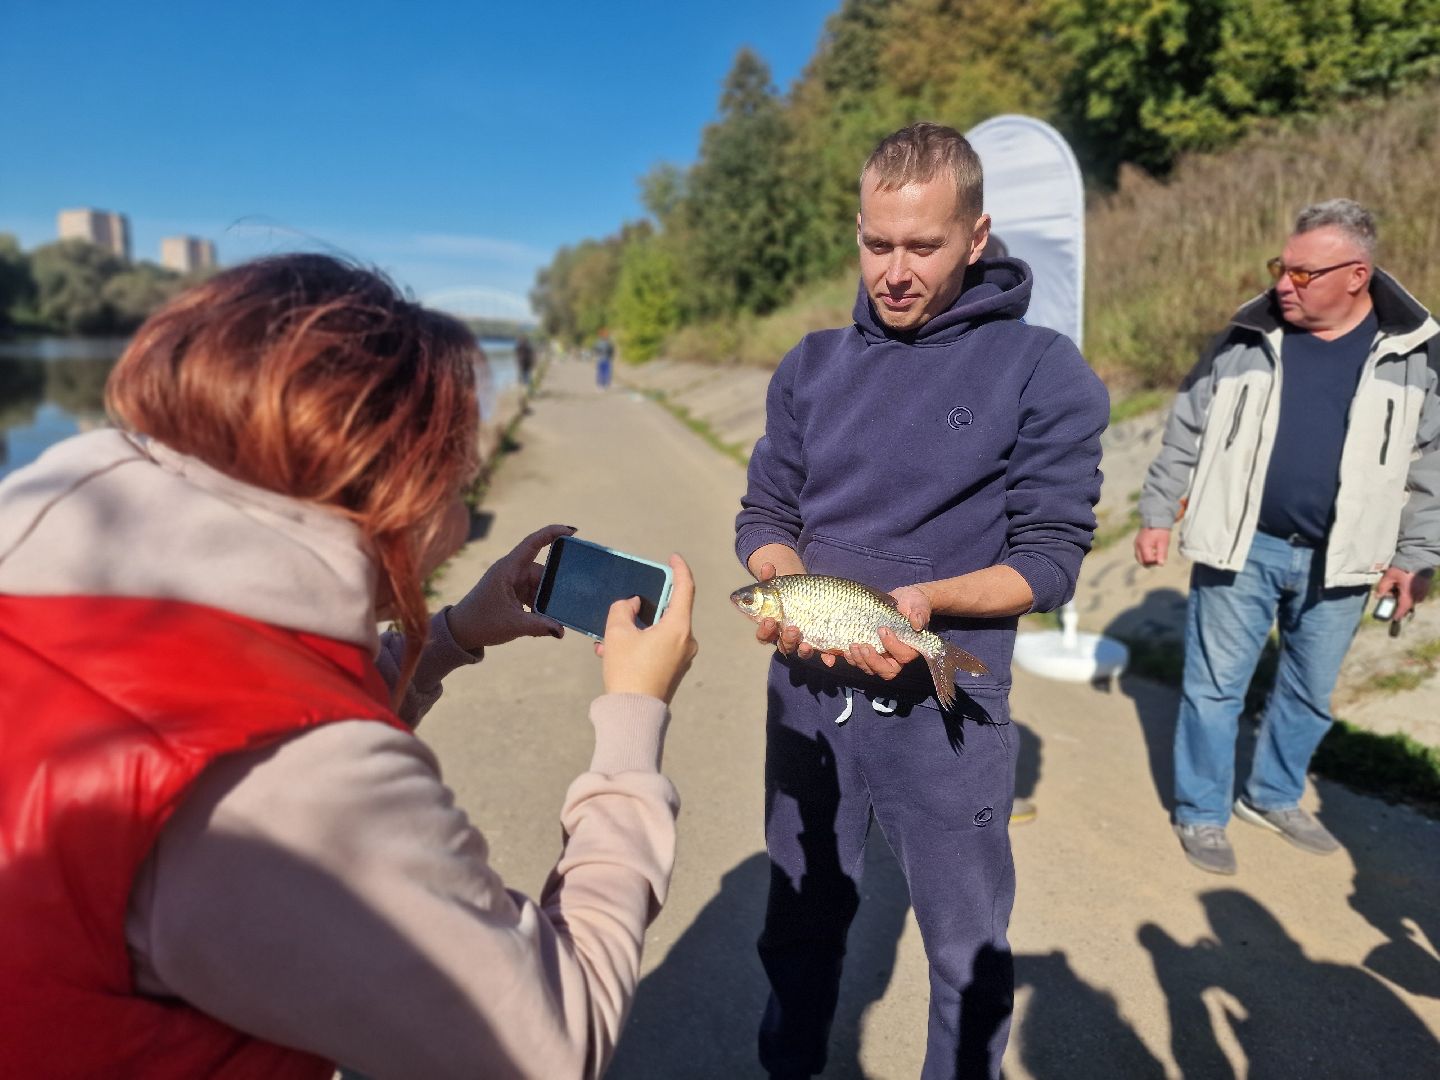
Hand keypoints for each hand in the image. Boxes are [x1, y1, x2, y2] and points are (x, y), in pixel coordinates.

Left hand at [445, 524, 573, 650]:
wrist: (460, 632)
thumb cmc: (480, 623)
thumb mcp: (513, 625)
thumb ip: (539, 626)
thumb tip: (562, 631)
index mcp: (508, 569)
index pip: (533, 543)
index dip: (552, 533)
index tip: (572, 531)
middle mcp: (511, 571)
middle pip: (542, 571)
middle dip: (554, 587)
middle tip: (568, 601)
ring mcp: (512, 582)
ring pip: (539, 585)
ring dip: (546, 601)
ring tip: (553, 618)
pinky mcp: (512, 592)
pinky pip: (533, 594)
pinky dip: (539, 606)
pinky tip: (544, 621)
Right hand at [596, 554, 697, 702]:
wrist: (635, 715)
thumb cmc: (628, 671)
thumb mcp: (617, 634)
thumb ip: (622, 610)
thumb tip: (631, 605)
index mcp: (679, 627)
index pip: (685, 588)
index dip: (679, 569)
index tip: (672, 558)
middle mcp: (687, 641)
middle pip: (669, 612)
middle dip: (644, 608)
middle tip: (626, 606)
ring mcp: (683, 658)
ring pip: (659, 632)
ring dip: (635, 631)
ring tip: (608, 638)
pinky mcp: (674, 671)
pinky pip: (658, 648)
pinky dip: (639, 645)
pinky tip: (613, 653)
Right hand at [1135, 527, 1170, 566]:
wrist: (1156, 520)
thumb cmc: (1160, 531)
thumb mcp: (1163, 542)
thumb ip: (1162, 554)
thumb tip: (1161, 564)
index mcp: (1143, 546)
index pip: (1147, 561)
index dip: (1155, 562)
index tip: (1161, 559)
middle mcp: (1137, 546)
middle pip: (1142, 561)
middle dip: (1150, 563)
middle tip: (1158, 558)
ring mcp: (1136, 544)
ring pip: (1139, 558)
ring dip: (1147, 560)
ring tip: (1156, 554)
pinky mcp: (1136, 543)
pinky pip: (1139, 554)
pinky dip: (1145, 556)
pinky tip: (1152, 552)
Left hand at [1375, 566, 1429, 620]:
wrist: (1418, 558)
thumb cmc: (1403, 568)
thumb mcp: (1389, 577)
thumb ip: (1382, 587)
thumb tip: (1378, 597)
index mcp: (1408, 596)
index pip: (1402, 610)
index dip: (1397, 615)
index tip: (1393, 618)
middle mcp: (1417, 597)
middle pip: (1406, 604)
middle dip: (1397, 602)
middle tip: (1390, 594)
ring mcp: (1423, 593)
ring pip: (1411, 600)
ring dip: (1403, 597)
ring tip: (1397, 587)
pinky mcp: (1425, 589)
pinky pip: (1416, 595)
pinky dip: (1409, 593)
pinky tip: (1403, 585)